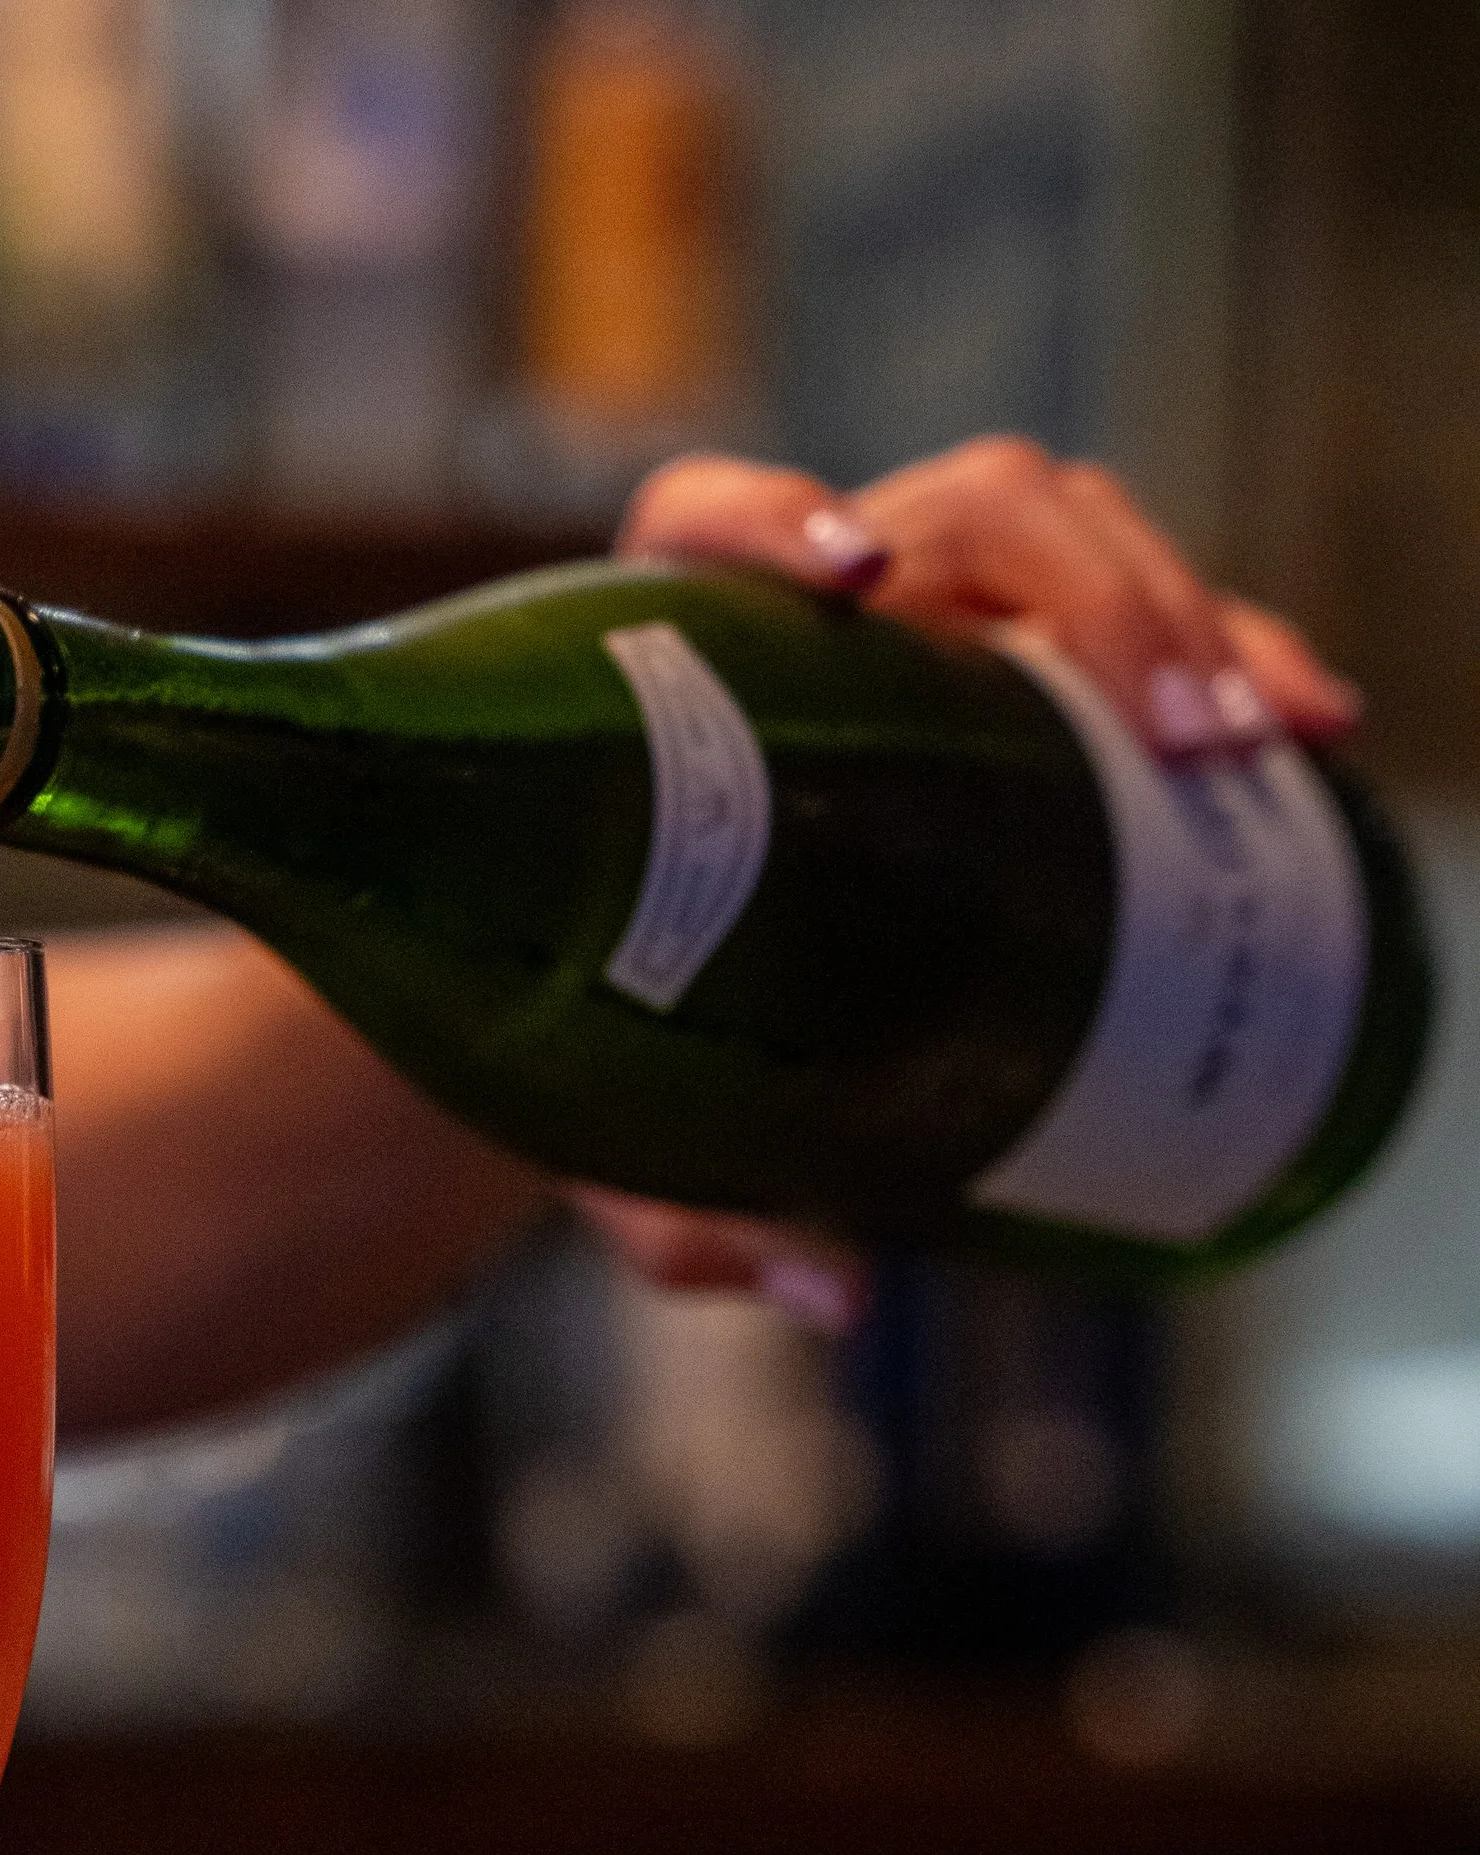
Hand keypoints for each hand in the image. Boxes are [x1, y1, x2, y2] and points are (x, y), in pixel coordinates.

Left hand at [579, 438, 1363, 1327]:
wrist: (611, 1008)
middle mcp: (803, 618)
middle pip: (959, 513)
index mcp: (668, 672)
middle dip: (1092, 595)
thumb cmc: (593, 1047)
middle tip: (1175, 732)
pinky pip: (1131, 624)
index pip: (701, 530)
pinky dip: (1228, 658)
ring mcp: (919, 629)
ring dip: (1183, 619)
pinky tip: (1304, 734)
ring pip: (1069, 542)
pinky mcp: (1009, 674)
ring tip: (1252, 743)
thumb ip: (692, 1218)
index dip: (767, 520)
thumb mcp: (620, 1139)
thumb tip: (836, 1296)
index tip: (847, 579)